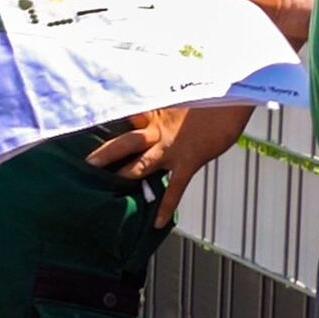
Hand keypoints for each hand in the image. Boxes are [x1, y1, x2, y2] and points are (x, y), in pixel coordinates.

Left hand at [87, 105, 254, 227]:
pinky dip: (166, 206)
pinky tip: (158, 223)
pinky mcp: (189, 160)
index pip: (127, 117)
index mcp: (156, 113)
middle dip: (106, 153)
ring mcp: (173, 147)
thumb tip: (158, 100)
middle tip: (86, 164)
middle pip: (126, 142)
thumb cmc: (209, 95)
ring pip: (142, 163)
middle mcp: (159, 130)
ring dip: (125, 175)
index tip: (88, 124)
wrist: (232, 98)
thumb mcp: (183, 97)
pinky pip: (175, 187)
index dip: (109, 120)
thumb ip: (167, 105)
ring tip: (107, 188)